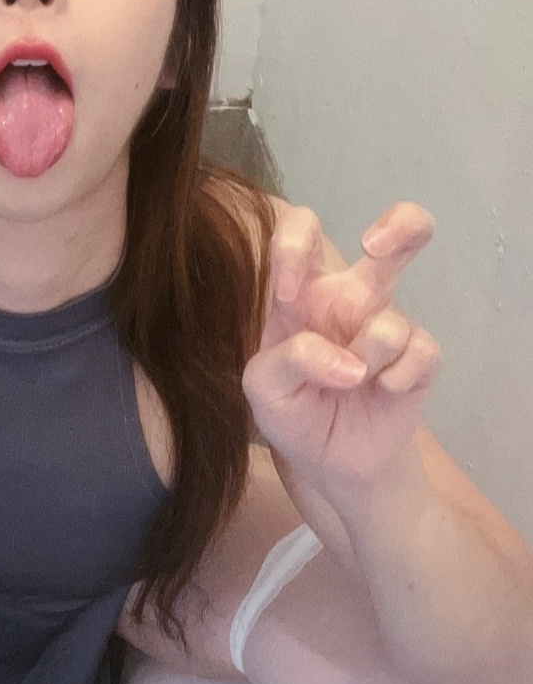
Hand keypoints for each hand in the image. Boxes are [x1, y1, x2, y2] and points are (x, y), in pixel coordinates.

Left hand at [241, 201, 441, 490]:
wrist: (329, 460)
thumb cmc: (289, 408)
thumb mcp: (263, 386)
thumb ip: (288, 359)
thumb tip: (349, 362)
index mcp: (303, 290)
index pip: (301, 232)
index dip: (293, 245)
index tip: (287, 293)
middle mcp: (351, 298)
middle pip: (397, 232)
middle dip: (401, 224)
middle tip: (375, 247)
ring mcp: (388, 324)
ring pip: (391, 323)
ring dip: (365, 361)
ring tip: (352, 382)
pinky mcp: (420, 357)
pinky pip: (421, 352)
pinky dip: (398, 378)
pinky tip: (383, 392)